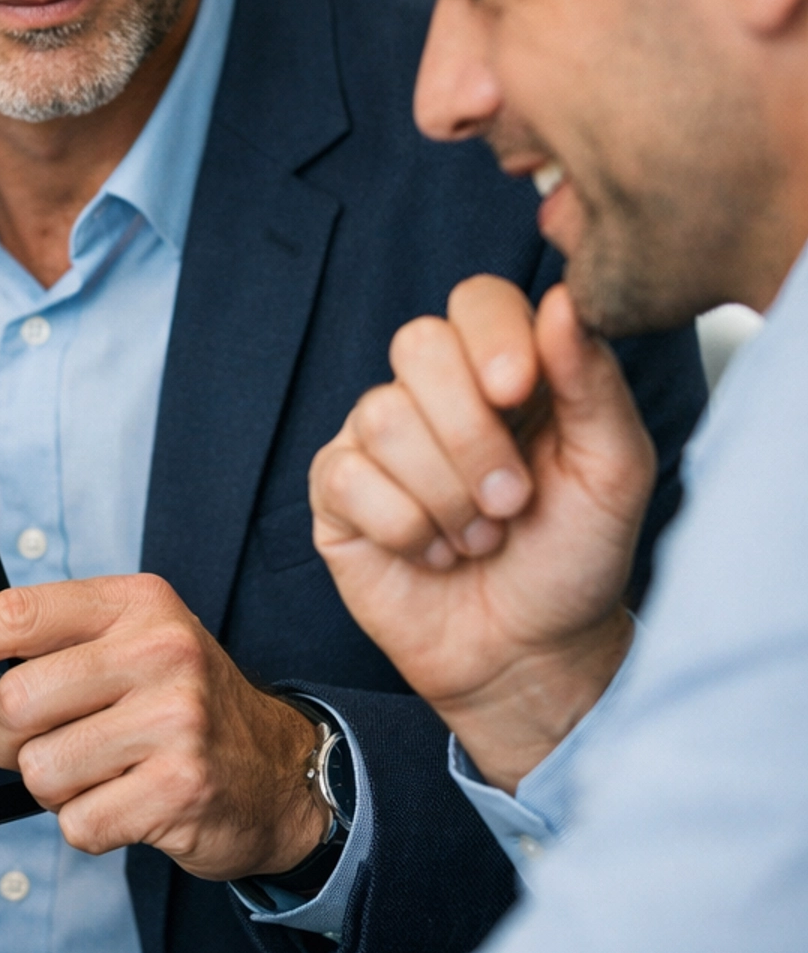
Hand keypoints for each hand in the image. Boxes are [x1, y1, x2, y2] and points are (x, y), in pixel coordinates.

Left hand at [0, 574, 328, 880]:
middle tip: (48, 745)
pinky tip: (134, 803)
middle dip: (8, 742)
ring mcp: (175, 718)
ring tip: (108, 771)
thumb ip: (54, 648)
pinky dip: (91, 825)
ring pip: (39, 771)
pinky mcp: (181, 786)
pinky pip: (78, 822)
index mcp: (135, 603)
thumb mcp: (133, 647)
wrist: (282, 770)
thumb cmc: (181, 706)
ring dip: (57, 789)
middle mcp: (159, 649)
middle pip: (15, 704)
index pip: (17, 615)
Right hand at [308, 276, 653, 789]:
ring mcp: (378, 438)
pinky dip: (406, 528)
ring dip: (447, 496)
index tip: (519, 392)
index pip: (477, 300)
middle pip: (418, 344)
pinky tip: (430, 553)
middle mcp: (435, 391)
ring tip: (479, 538)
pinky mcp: (338, 491)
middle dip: (472, 434)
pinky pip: (351, 478)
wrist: (531, 652)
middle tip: (512, 500)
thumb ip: (594, 383)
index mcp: (506, 367)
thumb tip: (562, 301)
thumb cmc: (573, 557)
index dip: (492, 337)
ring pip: (384, 418)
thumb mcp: (613, 471)